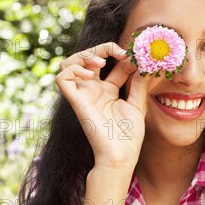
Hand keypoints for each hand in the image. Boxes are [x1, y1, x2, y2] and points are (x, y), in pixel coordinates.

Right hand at [55, 42, 151, 168]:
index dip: (121, 54)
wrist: (121, 156)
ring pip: (69, 63)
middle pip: (87, 58)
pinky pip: (62, 78)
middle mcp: (94, 90)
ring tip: (101, 62)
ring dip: (84, 56)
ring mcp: (84, 95)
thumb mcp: (137, 105)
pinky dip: (73, 70)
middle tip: (119, 52)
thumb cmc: (129, 137)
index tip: (136, 56)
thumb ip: (138, 85)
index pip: (110, 63)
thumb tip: (143, 65)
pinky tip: (91, 75)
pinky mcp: (76, 102)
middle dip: (102, 48)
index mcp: (108, 91)